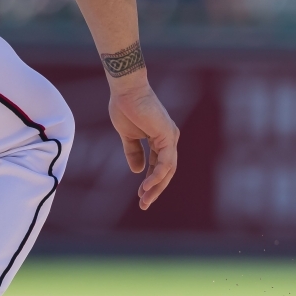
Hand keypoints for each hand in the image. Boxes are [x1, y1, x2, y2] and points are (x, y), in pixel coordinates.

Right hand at [108, 78, 179, 209]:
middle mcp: (169, 140)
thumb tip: (137, 170)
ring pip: (168, 170)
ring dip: (156, 186)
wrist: (124, 90)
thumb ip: (133, 152)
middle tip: (144, 204)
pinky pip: (165, 162)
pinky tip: (147, 185)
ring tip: (144, 199)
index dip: (151, 182)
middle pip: (167, 171)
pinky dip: (157, 175)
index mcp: (161, 140)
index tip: (141, 196)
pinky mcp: (168, 135)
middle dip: (156, 189)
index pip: (160, 166)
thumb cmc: (125, 107)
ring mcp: (171, 138)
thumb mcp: (128, 135)